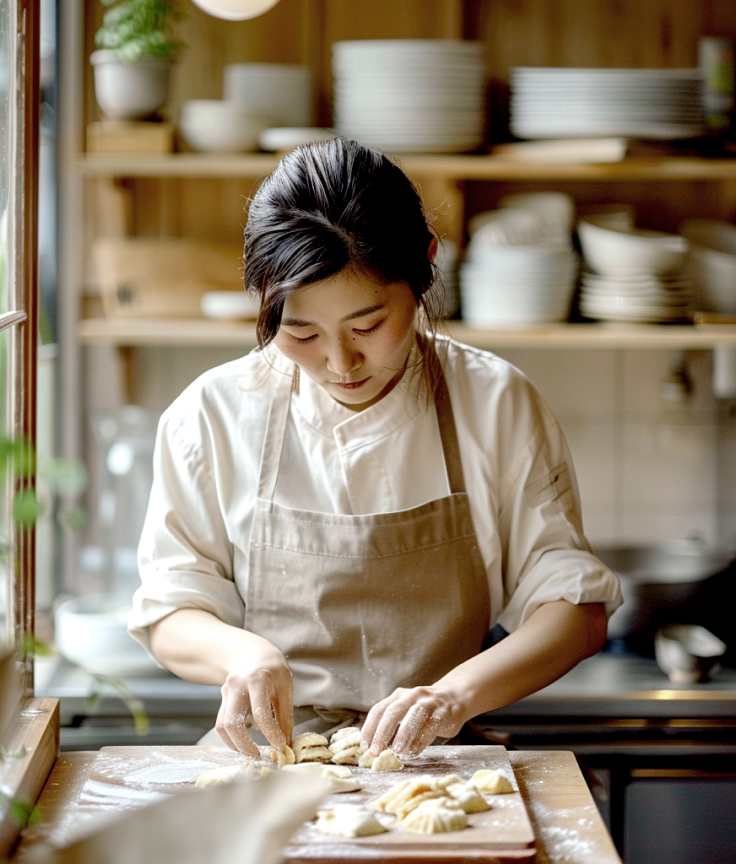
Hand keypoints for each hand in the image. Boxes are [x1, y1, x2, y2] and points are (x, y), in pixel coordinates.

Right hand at [215, 641, 293, 756]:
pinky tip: (243, 744)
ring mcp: (226, 692)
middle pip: (232, 723)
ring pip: (222, 726)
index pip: (261, 714)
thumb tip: (286, 745)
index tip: (281, 746)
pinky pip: (222, 723)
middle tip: (259, 756)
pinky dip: (231, 738)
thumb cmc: (273, 671)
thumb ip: (285, 716)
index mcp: (257, 679)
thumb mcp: (285, 688)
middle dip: (244, 745)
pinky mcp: (222, 699)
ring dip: (235, 745)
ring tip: (251, 753)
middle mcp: (236, 685)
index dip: (271, 734)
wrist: (252, 654)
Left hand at [361, 684, 466, 757]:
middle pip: (392, 711)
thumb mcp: (406, 711)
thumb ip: (392, 725)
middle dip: (382, 732)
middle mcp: (411, 696)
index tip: (364, 746)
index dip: (370, 728)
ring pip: (413, 715)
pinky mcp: (442, 713)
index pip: (378, 710)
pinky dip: (421, 740)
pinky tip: (414, 752)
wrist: (453, 698)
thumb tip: (374, 749)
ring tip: (396, 751)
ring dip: (403, 734)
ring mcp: (428, 703)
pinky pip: (431, 726)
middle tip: (375, 752)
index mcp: (398, 696)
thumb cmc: (423, 711)